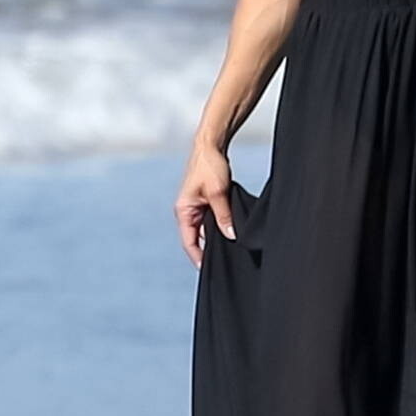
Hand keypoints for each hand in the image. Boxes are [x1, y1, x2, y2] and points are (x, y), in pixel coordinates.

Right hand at [173, 140, 235, 268]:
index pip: (189, 242)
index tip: (210, 269)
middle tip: (225, 261)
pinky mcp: (205, 202)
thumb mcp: (218, 192)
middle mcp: (187, 211)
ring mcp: (196, 207)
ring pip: (206, 229)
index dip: (198, 258)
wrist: (211, 145)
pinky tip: (231, 231)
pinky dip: (220, 226)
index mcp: (183, 211)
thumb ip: (224, 215)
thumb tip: (231, 235)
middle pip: (197, 238)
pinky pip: (211, 220)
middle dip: (209, 249)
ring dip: (216, 236)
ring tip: (229, 248)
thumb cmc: (210, 165)